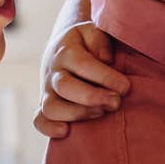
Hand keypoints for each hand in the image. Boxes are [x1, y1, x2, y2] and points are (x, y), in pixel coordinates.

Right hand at [34, 21, 127, 139]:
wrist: (61, 51)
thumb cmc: (86, 44)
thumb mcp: (92, 32)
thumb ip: (100, 39)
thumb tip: (105, 59)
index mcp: (66, 51)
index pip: (83, 65)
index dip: (105, 77)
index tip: (125, 87)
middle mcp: (54, 72)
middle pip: (65, 87)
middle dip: (92, 97)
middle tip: (115, 102)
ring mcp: (47, 91)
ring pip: (51, 107)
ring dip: (76, 113)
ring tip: (100, 113)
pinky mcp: (45, 106)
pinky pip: (39, 120)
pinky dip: (49, 128)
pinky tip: (66, 131)